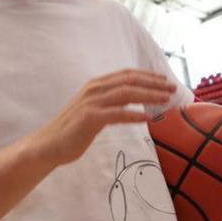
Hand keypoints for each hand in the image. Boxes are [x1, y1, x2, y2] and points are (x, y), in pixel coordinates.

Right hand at [36, 69, 175, 164]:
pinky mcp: (89, 118)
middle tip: (172, 88)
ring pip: (126, 93)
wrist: (49, 145)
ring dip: (149, 95)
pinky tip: (147, 117)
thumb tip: (135, 100)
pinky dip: (134, 114)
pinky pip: (116, 114)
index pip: (127, 74)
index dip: (148, 76)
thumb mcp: (95, 110)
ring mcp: (91, 102)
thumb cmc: (73, 130)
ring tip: (165, 99)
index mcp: (96, 85)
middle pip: (130, 81)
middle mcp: (94, 89)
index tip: (165, 80)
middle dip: (154, 83)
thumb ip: (111, 103)